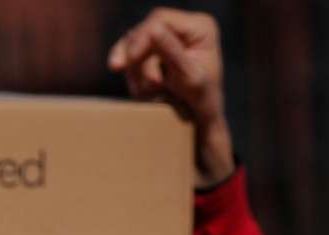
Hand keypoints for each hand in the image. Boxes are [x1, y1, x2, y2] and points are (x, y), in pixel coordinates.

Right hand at [108, 8, 238, 187]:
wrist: (199, 120)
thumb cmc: (200, 101)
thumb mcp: (187, 77)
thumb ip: (170, 52)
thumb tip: (153, 28)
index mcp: (200, 27)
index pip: (159, 20)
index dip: (140, 38)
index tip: (127, 62)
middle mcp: (185, 27)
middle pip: (144, 31)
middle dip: (138, 60)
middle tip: (150, 88)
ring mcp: (169, 38)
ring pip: (134, 46)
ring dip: (136, 72)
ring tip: (153, 93)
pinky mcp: (156, 51)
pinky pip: (132, 57)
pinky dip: (133, 76)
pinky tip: (145, 92)